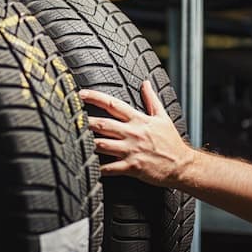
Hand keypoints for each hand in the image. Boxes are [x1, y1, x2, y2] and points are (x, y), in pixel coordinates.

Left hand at [81, 80, 195, 186]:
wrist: (181, 165)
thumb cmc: (171, 142)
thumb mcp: (163, 117)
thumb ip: (151, 99)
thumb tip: (145, 83)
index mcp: (138, 120)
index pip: (113, 104)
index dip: (95, 97)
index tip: (81, 94)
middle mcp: (132, 133)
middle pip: (102, 124)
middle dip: (84, 121)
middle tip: (70, 118)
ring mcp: (131, 150)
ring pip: (102, 145)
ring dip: (87, 142)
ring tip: (73, 140)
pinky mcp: (131, 167)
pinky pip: (109, 168)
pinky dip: (97, 167)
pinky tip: (86, 165)